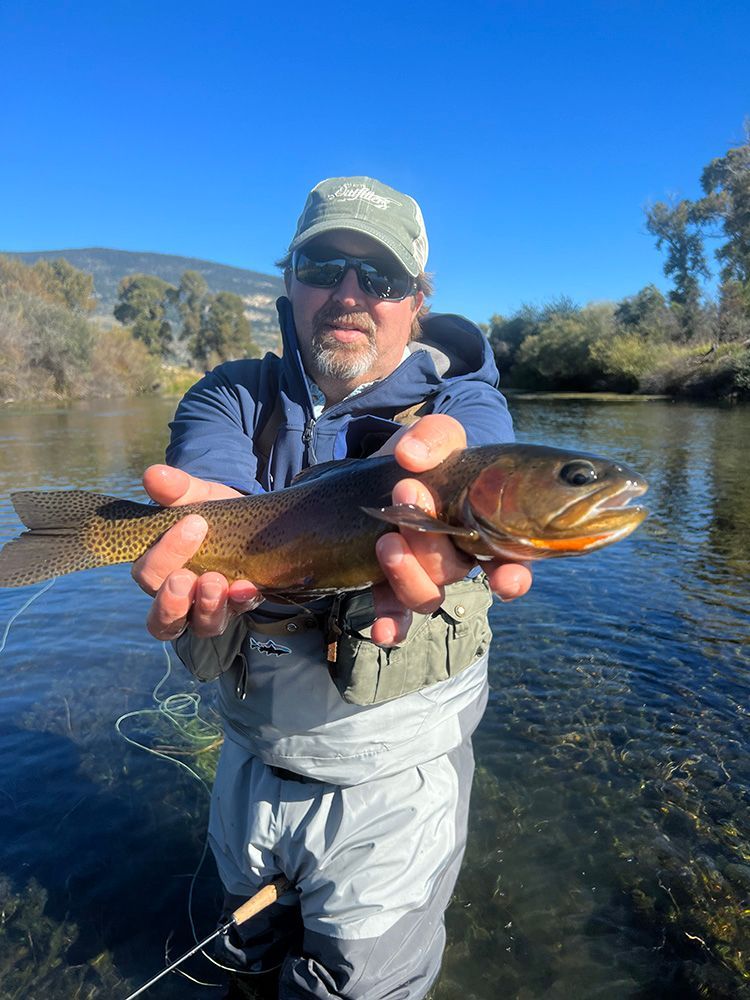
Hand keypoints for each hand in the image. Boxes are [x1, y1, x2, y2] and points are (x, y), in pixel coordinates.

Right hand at [132, 465, 261, 639]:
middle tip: (185, 577)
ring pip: (199, 624)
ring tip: (217, 583)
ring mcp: (210, 608)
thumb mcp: (196, 497)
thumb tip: (153, 474)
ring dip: (206, 607)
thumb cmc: (211, 514)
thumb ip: (176, 489)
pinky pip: (238, 614)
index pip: (148, 574)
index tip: (193, 522)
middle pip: (163, 616)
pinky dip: (242, 601)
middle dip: (172, 599)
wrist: (252, 520)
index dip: (164, 553)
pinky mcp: (240, 607)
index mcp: (158, 570)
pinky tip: (249, 587)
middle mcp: (179, 598)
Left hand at [371, 415, 532, 645]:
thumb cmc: (428, 457)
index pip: (513, 564)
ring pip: (427, 598)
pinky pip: (396, 616)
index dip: (513, 577)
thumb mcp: (436, 437)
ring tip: (386, 540)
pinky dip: (391, 626)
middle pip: (455, 571)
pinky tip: (383, 631)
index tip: (504, 576)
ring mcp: (425, 575)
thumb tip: (412, 457)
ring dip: (408, 575)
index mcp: (486, 530)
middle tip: (407, 490)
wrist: (387, 472)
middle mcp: (459, 559)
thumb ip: (434, 436)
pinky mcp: (390, 585)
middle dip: (431, 541)